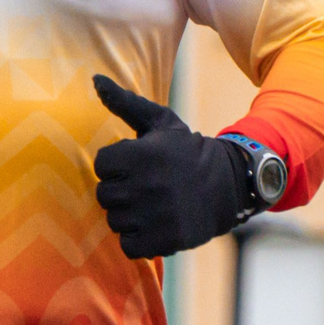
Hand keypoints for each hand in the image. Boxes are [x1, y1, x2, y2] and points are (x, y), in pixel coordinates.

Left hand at [91, 75, 256, 258]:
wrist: (228, 185)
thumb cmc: (186, 151)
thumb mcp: (160, 122)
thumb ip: (125, 102)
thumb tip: (95, 78)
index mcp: (142, 154)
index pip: (101, 164)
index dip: (115, 164)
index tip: (133, 164)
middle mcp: (146, 186)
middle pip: (104, 195)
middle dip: (120, 190)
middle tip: (142, 186)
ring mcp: (155, 216)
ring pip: (114, 221)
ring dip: (128, 215)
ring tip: (149, 205)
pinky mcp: (164, 241)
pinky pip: (128, 246)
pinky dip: (137, 240)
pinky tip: (152, 225)